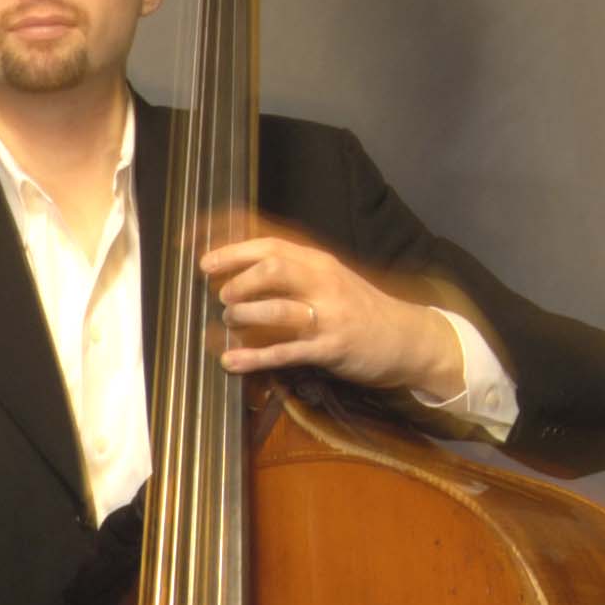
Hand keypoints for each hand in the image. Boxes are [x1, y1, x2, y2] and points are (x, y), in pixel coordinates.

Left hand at [200, 226, 462, 400]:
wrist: (406, 337)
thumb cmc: (356, 309)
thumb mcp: (325, 280)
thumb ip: (287, 273)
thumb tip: (234, 273)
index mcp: (317, 261)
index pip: (268, 244)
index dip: (230, 248)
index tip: (198, 255)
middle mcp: (322, 282)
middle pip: (272, 268)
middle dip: (238, 279)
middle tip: (219, 293)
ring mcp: (328, 315)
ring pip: (277, 309)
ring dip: (244, 316)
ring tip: (230, 321)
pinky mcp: (331, 348)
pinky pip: (286, 352)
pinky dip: (254, 357)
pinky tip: (231, 360)